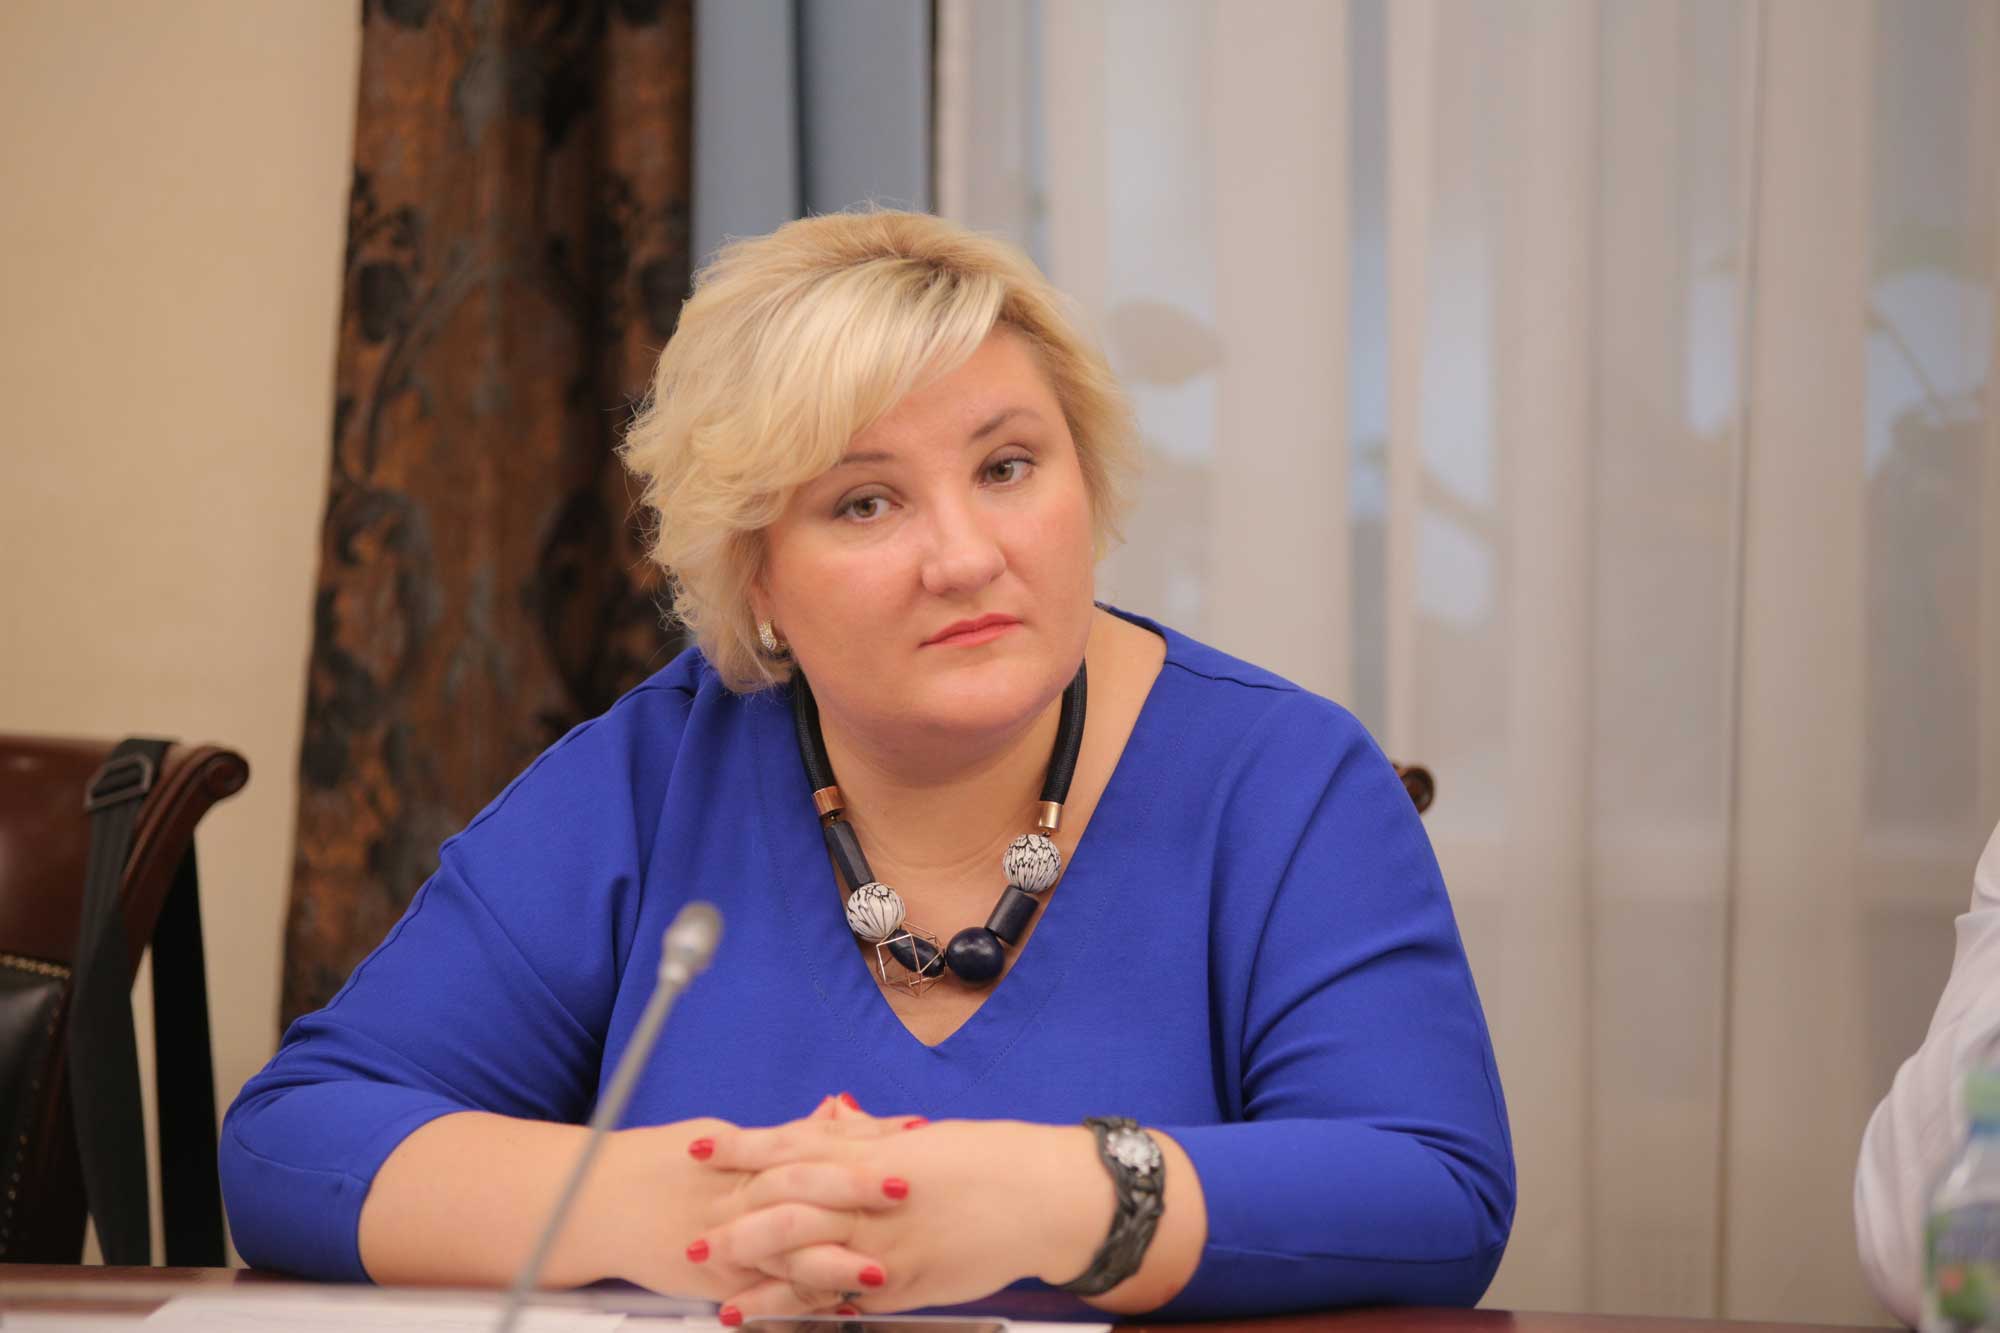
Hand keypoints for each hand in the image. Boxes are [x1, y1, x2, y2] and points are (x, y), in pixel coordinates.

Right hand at [609, 1096, 916, 1312]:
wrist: (598, 1202)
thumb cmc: (664, 1167)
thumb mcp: (724, 1138)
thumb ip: (785, 1135)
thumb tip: (838, 1111)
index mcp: (745, 1151)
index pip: (812, 1139)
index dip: (864, 1135)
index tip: (912, 1130)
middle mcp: (736, 1190)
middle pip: (802, 1183)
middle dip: (855, 1186)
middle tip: (906, 1186)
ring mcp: (725, 1235)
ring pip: (784, 1243)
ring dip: (835, 1257)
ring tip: (882, 1268)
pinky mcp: (715, 1278)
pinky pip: (763, 1288)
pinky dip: (799, 1296)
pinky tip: (836, 1306)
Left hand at [691, 1116, 1112, 1316]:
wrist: (1044, 1200)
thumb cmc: (986, 1161)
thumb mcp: (920, 1139)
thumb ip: (866, 1132)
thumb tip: (823, 1114)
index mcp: (876, 1153)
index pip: (794, 1146)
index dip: (742, 1148)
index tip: (700, 1145)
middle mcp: (875, 1200)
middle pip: (788, 1208)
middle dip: (735, 1223)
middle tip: (692, 1235)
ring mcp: (888, 1247)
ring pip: (808, 1261)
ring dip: (757, 1277)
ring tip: (715, 1291)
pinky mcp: (904, 1287)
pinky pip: (842, 1299)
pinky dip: (801, 1308)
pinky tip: (770, 1316)